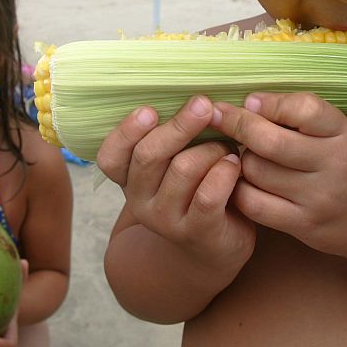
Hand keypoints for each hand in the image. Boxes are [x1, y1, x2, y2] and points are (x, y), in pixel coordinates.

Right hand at [97, 96, 254, 271]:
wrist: (214, 249)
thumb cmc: (197, 191)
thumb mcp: (175, 166)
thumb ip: (174, 138)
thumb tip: (194, 97)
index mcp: (130, 180)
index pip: (110, 156)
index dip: (125, 132)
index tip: (150, 110)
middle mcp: (140, 201)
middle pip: (149, 156)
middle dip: (179, 126)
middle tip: (204, 105)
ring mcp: (167, 220)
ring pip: (183, 169)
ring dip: (212, 149)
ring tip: (229, 148)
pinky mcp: (197, 232)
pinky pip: (209, 193)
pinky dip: (225, 172)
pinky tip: (235, 166)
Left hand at [211, 92, 346, 258]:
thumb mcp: (341, 133)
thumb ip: (302, 117)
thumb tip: (248, 103)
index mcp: (343, 134)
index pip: (305, 109)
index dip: (271, 103)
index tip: (251, 101)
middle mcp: (334, 164)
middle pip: (270, 141)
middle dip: (237, 125)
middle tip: (220, 116)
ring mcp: (318, 198)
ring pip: (256, 171)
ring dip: (240, 159)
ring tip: (246, 154)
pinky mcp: (302, 224)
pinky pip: (253, 203)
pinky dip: (239, 188)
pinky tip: (243, 181)